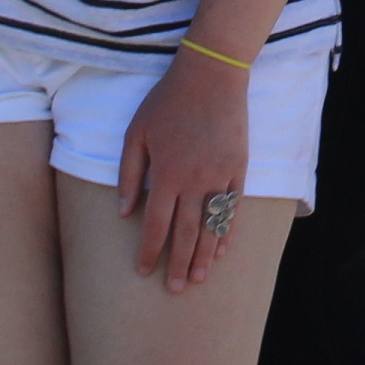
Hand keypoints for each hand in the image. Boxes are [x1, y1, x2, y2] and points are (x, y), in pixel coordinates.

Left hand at [117, 47, 252, 293]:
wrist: (211, 75)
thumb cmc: (167, 101)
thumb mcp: (136, 132)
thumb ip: (129, 173)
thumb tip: (125, 211)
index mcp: (165, 174)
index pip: (155, 225)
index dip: (149, 251)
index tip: (143, 271)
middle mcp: (194, 181)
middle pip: (186, 233)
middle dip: (179, 264)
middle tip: (175, 289)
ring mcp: (219, 175)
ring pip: (212, 226)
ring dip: (205, 256)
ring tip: (200, 279)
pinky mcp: (239, 167)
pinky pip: (234, 207)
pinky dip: (229, 230)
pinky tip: (225, 249)